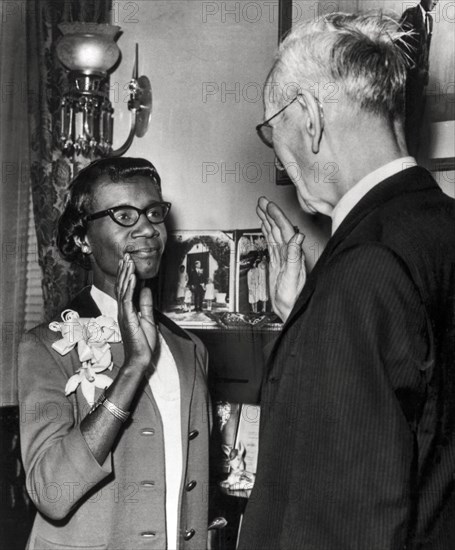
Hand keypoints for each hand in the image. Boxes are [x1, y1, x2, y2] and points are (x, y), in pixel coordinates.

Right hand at [116, 253, 156, 370]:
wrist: (140, 358)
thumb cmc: (143, 343)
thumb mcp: (147, 319)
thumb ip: (146, 304)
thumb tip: (147, 289)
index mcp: (127, 310)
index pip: (125, 288)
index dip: (126, 274)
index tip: (127, 262)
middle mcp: (123, 310)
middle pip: (121, 286)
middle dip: (124, 270)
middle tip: (126, 256)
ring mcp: (123, 313)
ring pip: (123, 290)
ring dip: (126, 275)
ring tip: (128, 261)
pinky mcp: (127, 318)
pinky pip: (127, 300)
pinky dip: (129, 287)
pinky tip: (131, 277)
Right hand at [257, 196, 305, 321]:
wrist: (289, 310)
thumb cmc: (292, 298)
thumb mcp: (293, 277)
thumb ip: (294, 256)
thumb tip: (297, 237)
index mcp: (293, 254)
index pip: (284, 230)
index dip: (277, 216)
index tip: (269, 205)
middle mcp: (289, 253)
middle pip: (278, 228)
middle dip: (270, 213)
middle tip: (262, 201)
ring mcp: (282, 256)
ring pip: (273, 233)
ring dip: (267, 220)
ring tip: (260, 208)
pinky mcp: (277, 262)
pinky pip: (271, 242)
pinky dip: (266, 232)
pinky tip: (263, 227)